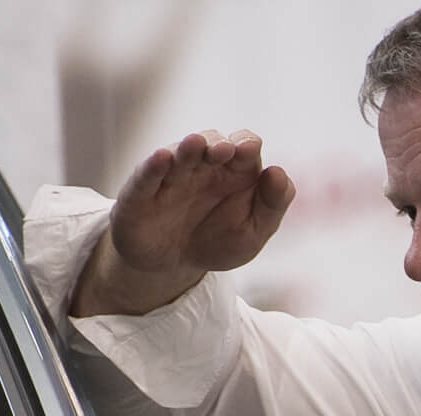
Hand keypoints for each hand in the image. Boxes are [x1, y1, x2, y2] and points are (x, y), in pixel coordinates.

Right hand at [74, 130, 294, 316]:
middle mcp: (203, 166)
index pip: (244, 145)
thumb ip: (272, 205)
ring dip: (188, 148)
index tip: (249, 151)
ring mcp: (171, 176)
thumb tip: (278, 172)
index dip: (246, 144)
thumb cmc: (218, 241)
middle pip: (211, 144)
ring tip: (197, 144)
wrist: (173, 266)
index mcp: (235, 171)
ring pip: (179, 154)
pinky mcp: (142, 192)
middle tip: (225, 150)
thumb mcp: (253, 231)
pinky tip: (162, 158)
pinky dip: (154, 165)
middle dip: (218, 144)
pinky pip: (147, 175)